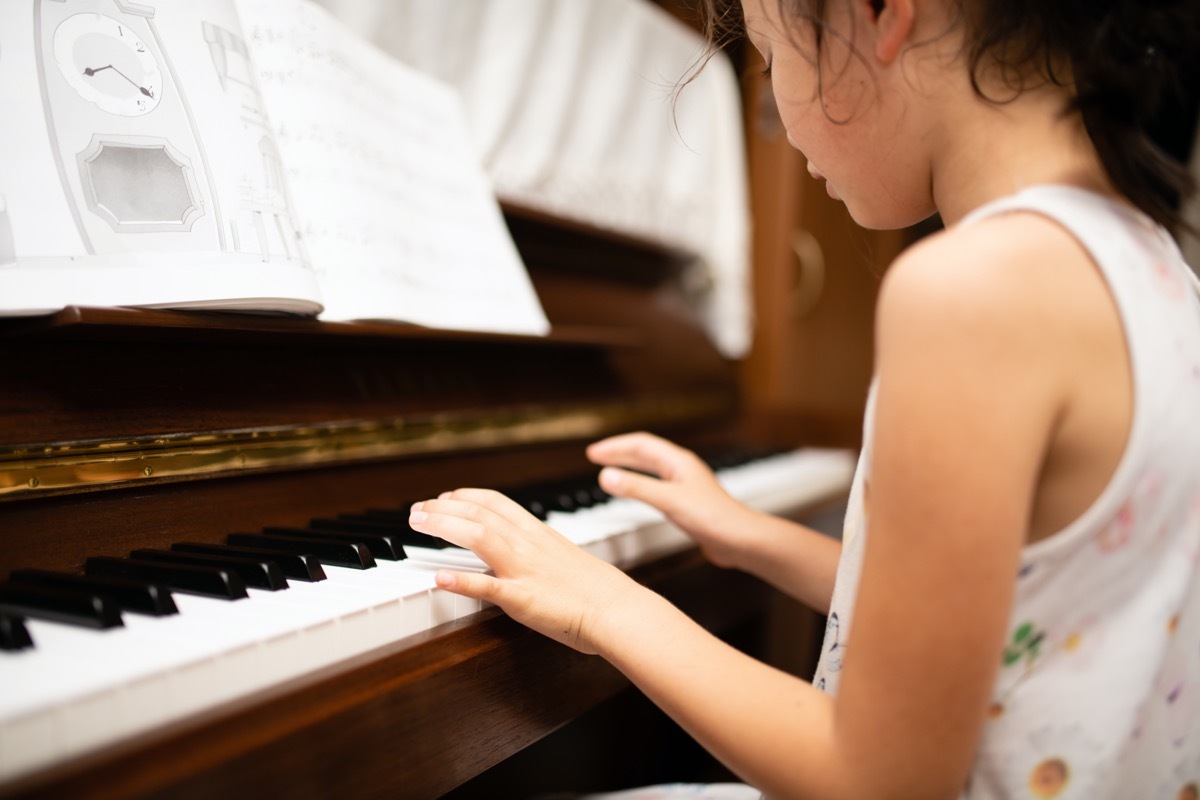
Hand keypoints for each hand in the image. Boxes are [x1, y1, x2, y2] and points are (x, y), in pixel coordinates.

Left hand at [408, 488, 642, 653]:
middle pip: (479, 513)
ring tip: (418, 522)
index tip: (446, 496)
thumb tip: (521, 554)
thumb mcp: (565, 558)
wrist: (618, 610)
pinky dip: (461, 580)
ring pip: (478, 535)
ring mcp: (523, 570)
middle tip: (417, 509)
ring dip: (443, 525)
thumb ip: (539, 552)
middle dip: (443, 506)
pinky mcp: (522, 598)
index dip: (466, 495)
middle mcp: (528, 544)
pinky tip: (438, 577)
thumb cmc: (599, 591)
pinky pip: (487, 587)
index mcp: (539, 533)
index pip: (496, 502)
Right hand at [585, 432, 754, 568]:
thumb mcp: (668, 501)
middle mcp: (682, 469)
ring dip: (630, 466)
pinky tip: (640, 493)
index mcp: (678, 462)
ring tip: (612, 469)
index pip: (641, 444)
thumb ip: (637, 488)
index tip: (594, 453)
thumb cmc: (712, 518)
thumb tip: (605, 476)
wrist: (740, 540)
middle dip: (620, 453)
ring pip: (652, 468)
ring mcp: (686, 485)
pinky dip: (642, 483)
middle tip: (597, 456)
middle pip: (646, 453)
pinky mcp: (689, 502)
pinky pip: (658, 484)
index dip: (616, 446)